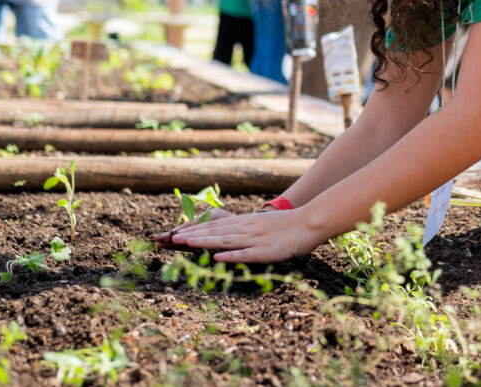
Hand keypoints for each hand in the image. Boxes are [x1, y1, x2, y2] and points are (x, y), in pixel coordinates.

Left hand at [165, 209, 323, 263]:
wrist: (309, 222)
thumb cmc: (287, 226)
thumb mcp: (263, 223)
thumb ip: (248, 226)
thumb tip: (233, 231)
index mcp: (245, 223)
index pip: (215, 225)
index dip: (196, 229)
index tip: (177, 232)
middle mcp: (246, 229)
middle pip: (215, 232)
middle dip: (193, 235)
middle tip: (172, 238)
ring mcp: (254, 240)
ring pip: (225, 241)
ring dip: (205, 242)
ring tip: (186, 243)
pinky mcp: (265, 251)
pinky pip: (244, 254)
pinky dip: (230, 256)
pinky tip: (217, 258)